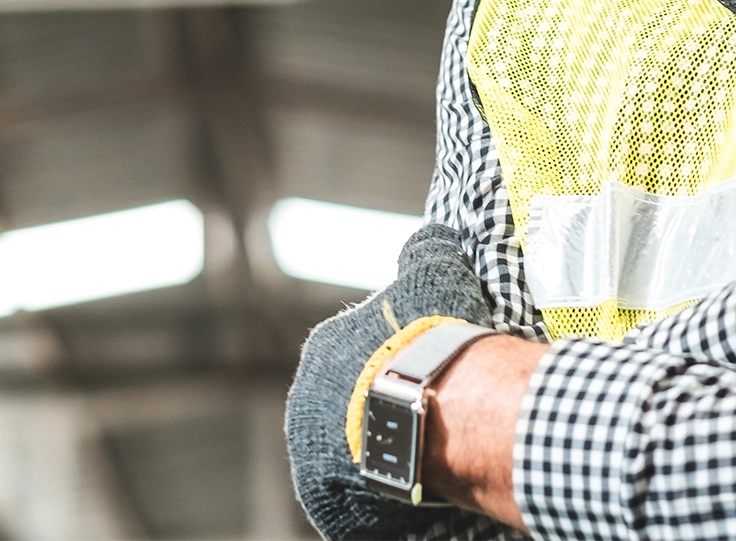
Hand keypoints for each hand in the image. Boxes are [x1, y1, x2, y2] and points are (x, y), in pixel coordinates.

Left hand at [286, 223, 491, 539]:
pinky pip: (356, 498)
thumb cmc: (428, 338)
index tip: (423, 375)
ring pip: (349, 454)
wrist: (428, 406)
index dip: (393, 366)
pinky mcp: (327, 501)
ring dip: (379, 453)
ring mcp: (310, 455)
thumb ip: (425, 251)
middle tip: (426, 418)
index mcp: (323, 349)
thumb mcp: (431, 274)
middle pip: (346, 408)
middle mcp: (304, 401)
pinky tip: (414, 483)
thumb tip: (431, 234)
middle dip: (380, 411)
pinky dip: (381, 492)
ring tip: (424, 455)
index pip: (356, 357)